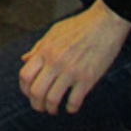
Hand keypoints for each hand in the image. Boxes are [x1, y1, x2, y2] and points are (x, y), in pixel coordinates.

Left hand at [18, 0, 130, 114]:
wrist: (106, 21)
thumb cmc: (80, 25)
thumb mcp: (54, 32)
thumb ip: (39, 47)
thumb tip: (24, 59)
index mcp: (46, 50)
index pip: (25, 75)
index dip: (24, 89)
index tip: (30, 93)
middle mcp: (55, 62)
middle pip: (36, 92)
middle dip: (36, 104)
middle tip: (41, 107)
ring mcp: (71, 71)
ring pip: (52, 100)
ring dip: (51, 109)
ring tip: (54, 109)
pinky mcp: (88, 78)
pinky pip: (74, 101)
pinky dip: (71, 108)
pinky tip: (71, 106)